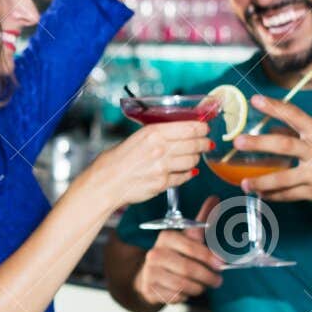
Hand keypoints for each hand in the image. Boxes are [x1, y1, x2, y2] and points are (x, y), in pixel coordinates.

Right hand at [91, 119, 207, 206]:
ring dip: (196, 158)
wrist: (105, 183)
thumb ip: (155, 135)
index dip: (202, 127)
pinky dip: (188, 174)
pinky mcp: (163, 183)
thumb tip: (176, 132)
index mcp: (152, 132)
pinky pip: (183, 177)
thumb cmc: (113, 161)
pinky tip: (187, 171)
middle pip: (194, 143)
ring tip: (195, 156)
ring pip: (192, 160)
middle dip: (203, 143)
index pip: (189, 127)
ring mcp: (162, 167)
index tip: (205, 128)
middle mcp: (160, 148)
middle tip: (206, 142)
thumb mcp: (134, 138)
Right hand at [135, 197, 224, 304]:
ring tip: (203, 285)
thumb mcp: (188, 237)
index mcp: (166, 237)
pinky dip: (185, 296)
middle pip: (188, 268)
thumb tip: (215, 197)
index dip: (208, 256)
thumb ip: (202, 220)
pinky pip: (175, 296)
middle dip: (208, 277)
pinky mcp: (149, 289)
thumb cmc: (176, 254)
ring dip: (199, 287)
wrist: (150, 275)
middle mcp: (155, 253)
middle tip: (218, 281)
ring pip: (183, 284)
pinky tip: (186, 290)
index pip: (190, 246)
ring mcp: (150, 272)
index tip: (221, 264)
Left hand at [237, 96, 311, 206]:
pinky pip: (290, 195)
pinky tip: (260, 195)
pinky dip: (274, 196)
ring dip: (262, 181)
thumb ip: (297, 132)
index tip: (255, 99)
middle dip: (260, 143)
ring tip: (244, 183)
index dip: (275, 107)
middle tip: (238, 142)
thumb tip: (271, 127)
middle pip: (286, 145)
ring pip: (285, 177)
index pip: (295, 115)